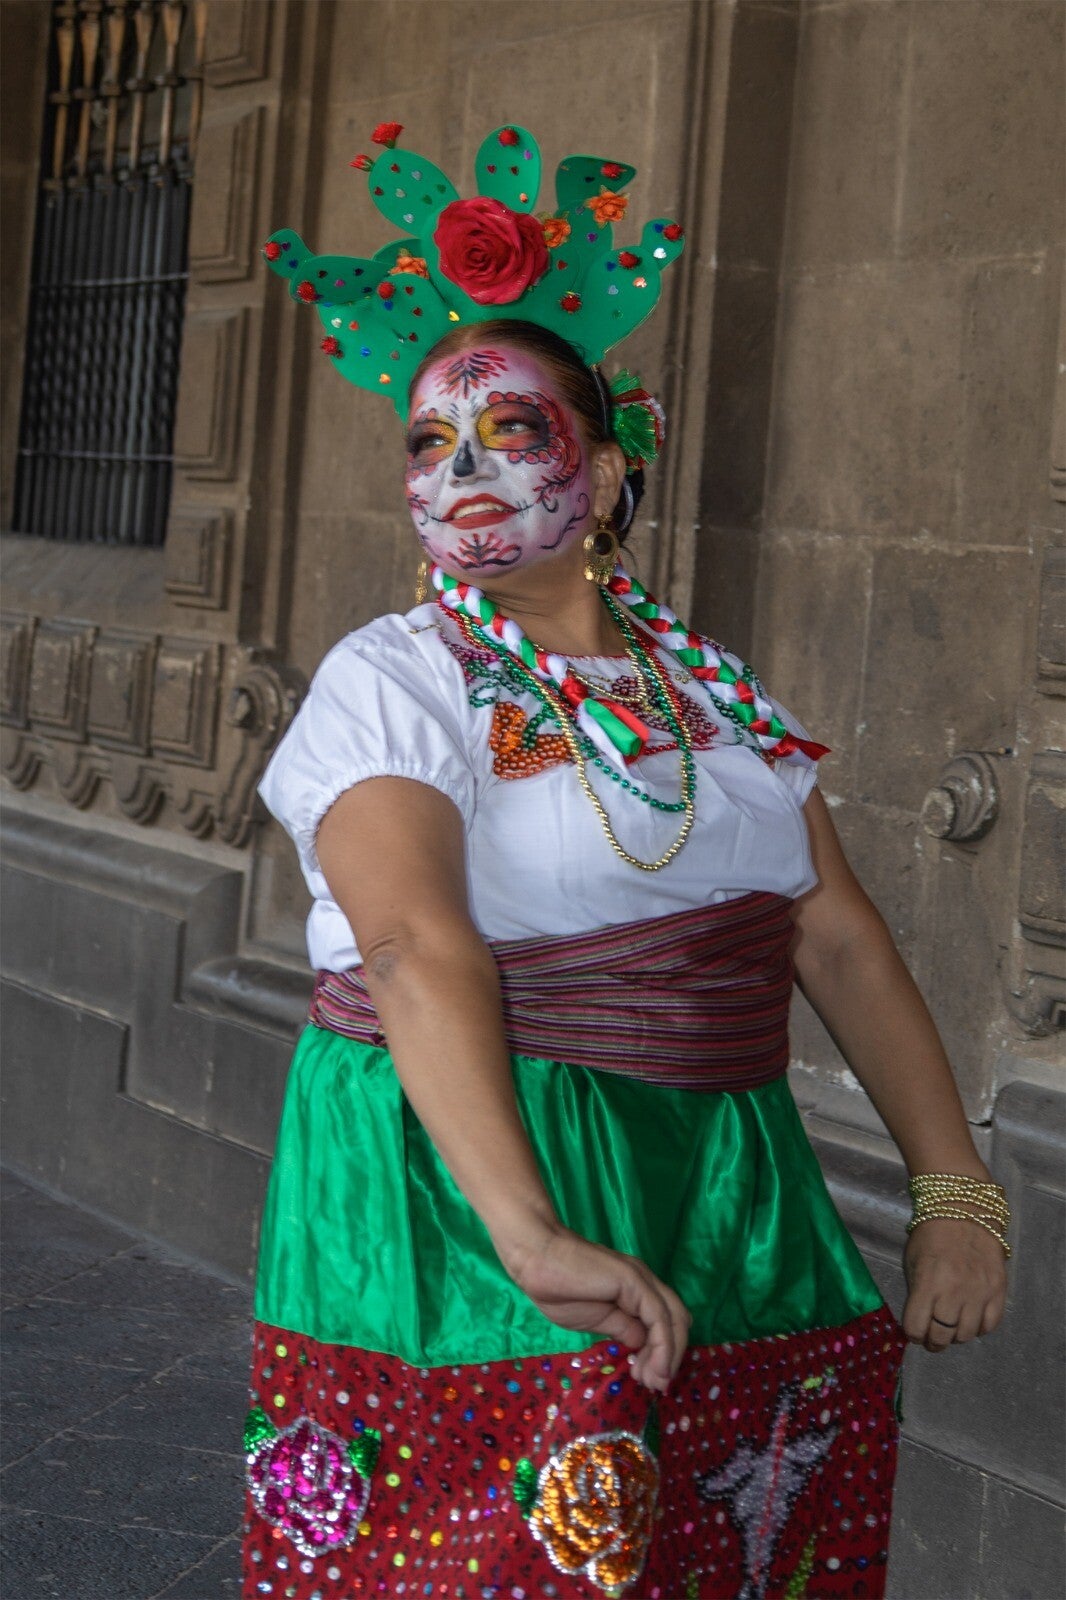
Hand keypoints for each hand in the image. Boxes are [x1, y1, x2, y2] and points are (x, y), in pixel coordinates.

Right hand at [493, 1218, 691, 1392]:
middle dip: (672, 1357)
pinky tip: (655, 1367)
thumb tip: (642, 1344)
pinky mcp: (634, 1281)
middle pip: (678, 1322)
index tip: (648, 1378)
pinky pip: (659, 1317)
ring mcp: (642, 1280)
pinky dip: (663, 1346)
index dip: (663, 1353)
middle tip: (655, 1384)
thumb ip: (622, 1328)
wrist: (536, 1260)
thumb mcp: (597, 1320)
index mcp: (636, 1292)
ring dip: (670, 1355)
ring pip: (675, 1320)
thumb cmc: (558, 1288)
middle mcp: (646, 1283)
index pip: (665, 1323)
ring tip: (655, 1381)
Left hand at [901, 1216, 1007, 1351]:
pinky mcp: (998, 1291)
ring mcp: (979, 1293)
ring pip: (966, 1335)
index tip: (914, 1332)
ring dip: (956, 1336)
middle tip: (932, 1338)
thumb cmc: (932, 1235)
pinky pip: (990, 1325)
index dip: (912, 1334)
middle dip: (933, 1341)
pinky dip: (979, 1328)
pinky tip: (971, 1319)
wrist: (965, 1212)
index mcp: (927, 1283)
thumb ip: (916, 1293)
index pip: (916, 1327)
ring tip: (951, 1327)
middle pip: (942, 1335)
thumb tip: (918, 1322)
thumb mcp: (913, 1261)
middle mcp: (954, 1292)